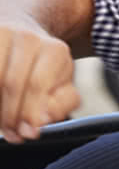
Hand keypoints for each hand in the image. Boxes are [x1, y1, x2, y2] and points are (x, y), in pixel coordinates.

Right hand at [0, 25, 79, 142]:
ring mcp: (2, 34)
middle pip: (11, 84)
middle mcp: (28, 38)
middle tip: (13, 134)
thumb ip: (60, 104)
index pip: (37, 85)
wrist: (22, 36)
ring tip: (2, 123)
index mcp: (54, 50)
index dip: (30, 113)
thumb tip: (41, 121)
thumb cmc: (44, 68)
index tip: (28, 133)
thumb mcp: (62, 84)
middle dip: (10, 115)